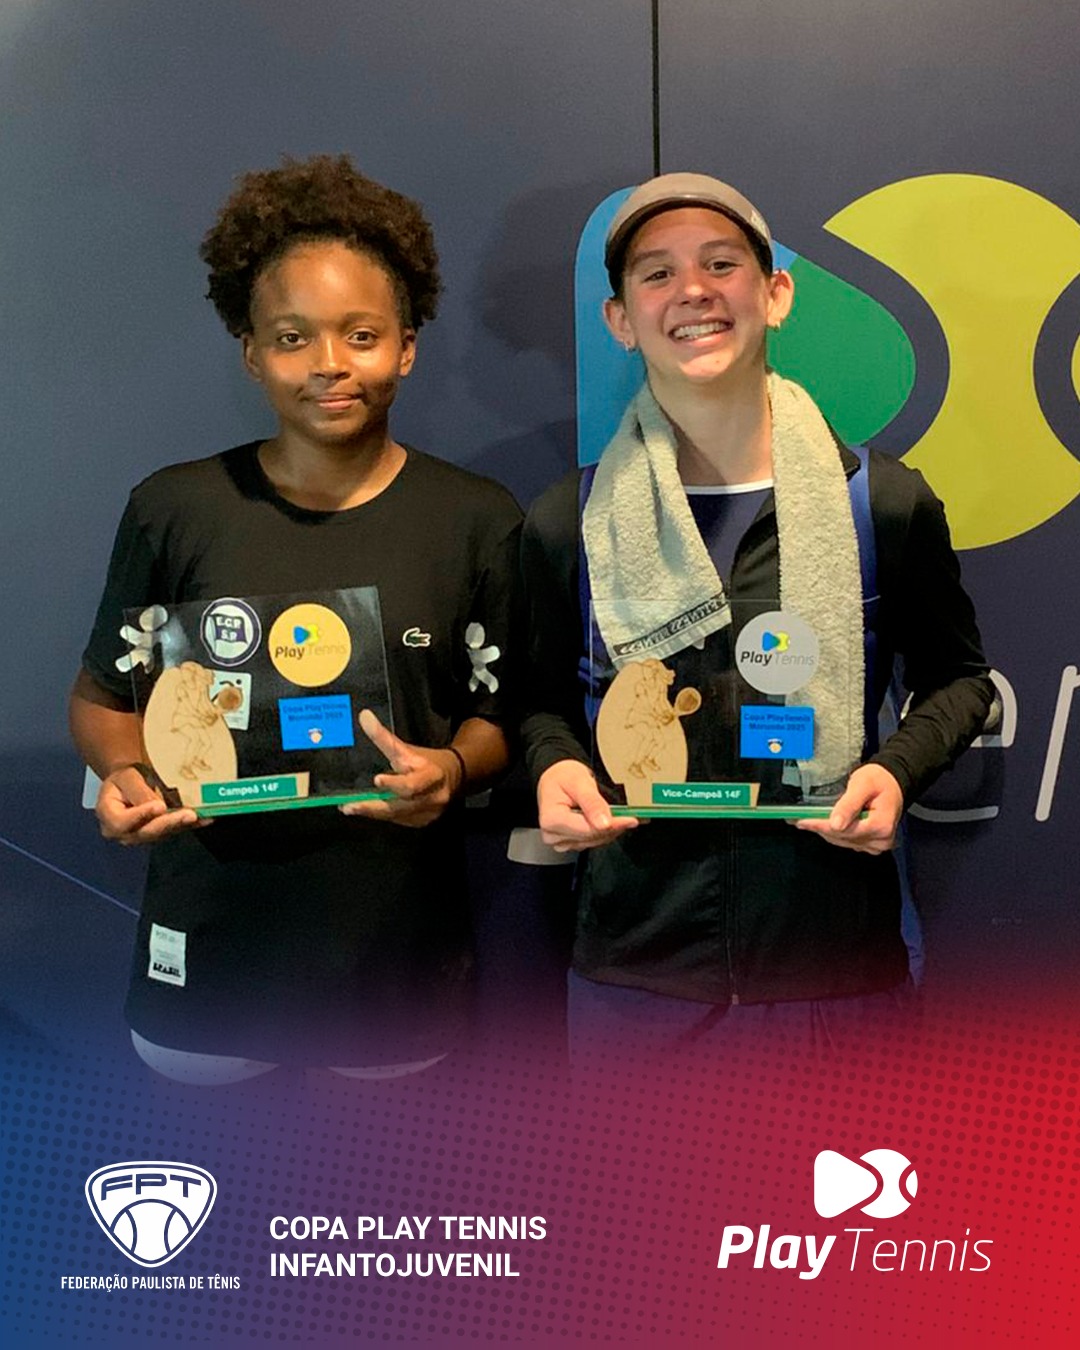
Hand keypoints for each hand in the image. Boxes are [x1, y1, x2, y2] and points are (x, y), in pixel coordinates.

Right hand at [96, 764, 203, 845]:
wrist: (129, 784)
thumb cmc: (124, 779)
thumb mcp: (126, 778)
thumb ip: (138, 792)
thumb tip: (157, 805)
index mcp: (109, 817)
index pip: (123, 822)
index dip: (141, 815)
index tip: (159, 806)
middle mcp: (124, 833)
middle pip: (146, 832)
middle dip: (169, 823)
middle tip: (189, 815)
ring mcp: (142, 836)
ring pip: (163, 834)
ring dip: (182, 825)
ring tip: (198, 816)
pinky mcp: (158, 834)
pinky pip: (175, 831)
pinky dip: (190, 826)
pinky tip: (206, 820)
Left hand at [341, 709, 461, 827]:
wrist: (456, 777)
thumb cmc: (426, 761)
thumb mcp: (407, 749)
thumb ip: (384, 737)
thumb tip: (364, 716)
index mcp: (431, 776)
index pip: (412, 783)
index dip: (395, 783)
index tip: (377, 780)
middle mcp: (432, 797)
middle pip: (401, 805)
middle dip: (374, 806)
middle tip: (350, 805)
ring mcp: (428, 812)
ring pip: (396, 816)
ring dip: (372, 813)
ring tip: (350, 808)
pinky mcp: (423, 822)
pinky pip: (398, 821)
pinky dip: (382, 816)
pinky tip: (367, 811)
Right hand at [537, 759, 638, 852]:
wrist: (556, 778)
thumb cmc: (563, 777)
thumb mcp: (578, 782)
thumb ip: (591, 802)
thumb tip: (604, 823)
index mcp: (551, 819)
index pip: (587, 829)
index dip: (612, 825)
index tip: (630, 819)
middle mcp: (552, 834)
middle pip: (591, 837)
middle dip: (614, 827)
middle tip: (633, 817)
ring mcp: (559, 841)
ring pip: (594, 841)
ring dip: (611, 830)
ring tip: (625, 817)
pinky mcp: (568, 842)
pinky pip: (592, 841)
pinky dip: (605, 832)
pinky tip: (613, 822)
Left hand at [794, 763, 902, 853]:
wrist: (893, 783)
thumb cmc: (879, 780)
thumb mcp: (863, 785)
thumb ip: (849, 804)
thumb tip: (835, 824)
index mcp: (881, 825)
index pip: (844, 830)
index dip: (821, 825)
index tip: (801, 821)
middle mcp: (881, 839)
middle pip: (842, 837)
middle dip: (820, 828)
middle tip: (798, 819)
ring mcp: (877, 844)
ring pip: (842, 841)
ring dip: (824, 831)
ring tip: (806, 821)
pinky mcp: (871, 844)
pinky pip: (847, 841)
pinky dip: (834, 833)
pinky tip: (822, 824)